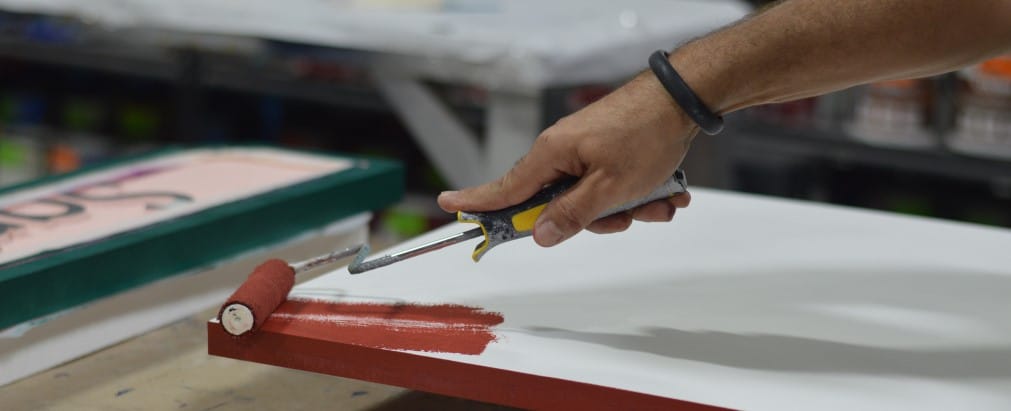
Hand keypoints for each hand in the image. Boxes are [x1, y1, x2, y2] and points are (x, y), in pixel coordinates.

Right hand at [438, 72, 695, 246]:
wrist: (683, 100)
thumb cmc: (645, 134)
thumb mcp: (609, 188)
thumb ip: (572, 215)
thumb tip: (539, 235)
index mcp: (552, 155)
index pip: (505, 186)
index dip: (478, 201)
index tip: (449, 206)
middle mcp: (564, 152)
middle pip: (560, 204)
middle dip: (598, 218)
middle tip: (625, 215)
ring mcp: (587, 151)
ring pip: (594, 199)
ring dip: (629, 208)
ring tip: (658, 199)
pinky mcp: (609, 151)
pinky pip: (614, 186)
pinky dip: (640, 194)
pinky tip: (666, 190)